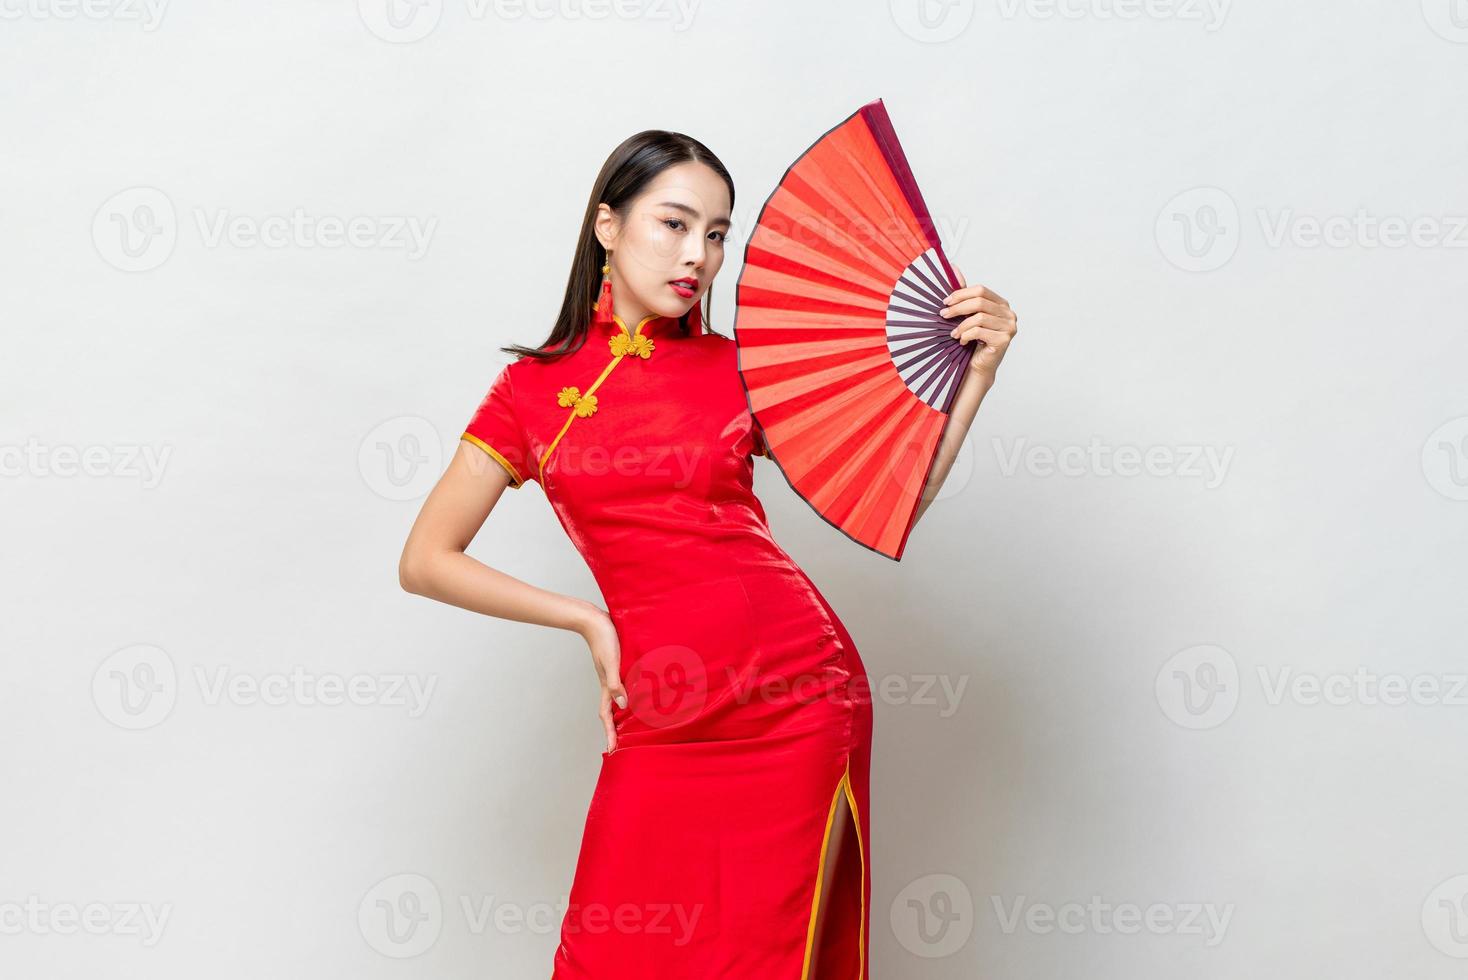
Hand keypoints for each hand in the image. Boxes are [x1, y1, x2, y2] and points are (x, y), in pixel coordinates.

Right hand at [581, 609, 626, 753]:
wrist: (594, 619)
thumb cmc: (603, 639)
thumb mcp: (611, 662)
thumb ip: (616, 683)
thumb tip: (624, 705)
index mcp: (606, 686)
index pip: (607, 715)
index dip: (610, 733)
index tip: (612, 750)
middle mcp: (609, 683)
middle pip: (612, 712)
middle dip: (616, 729)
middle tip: (623, 745)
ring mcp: (613, 675)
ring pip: (619, 699)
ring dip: (623, 713)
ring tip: (633, 725)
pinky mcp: (618, 665)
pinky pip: (624, 685)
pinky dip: (630, 694)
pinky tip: (639, 693)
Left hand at [939, 264, 1017, 381]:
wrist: (979, 366)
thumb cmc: (974, 340)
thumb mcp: (967, 315)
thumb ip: (963, 293)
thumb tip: (953, 267)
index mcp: (1002, 304)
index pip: (981, 290)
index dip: (961, 294)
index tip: (946, 302)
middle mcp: (1009, 313)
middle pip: (980, 301)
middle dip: (958, 307)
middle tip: (944, 315)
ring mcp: (1009, 327)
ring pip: (979, 317)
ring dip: (961, 325)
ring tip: (953, 333)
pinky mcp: (1004, 340)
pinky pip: (979, 331)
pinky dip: (966, 335)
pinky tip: (962, 341)